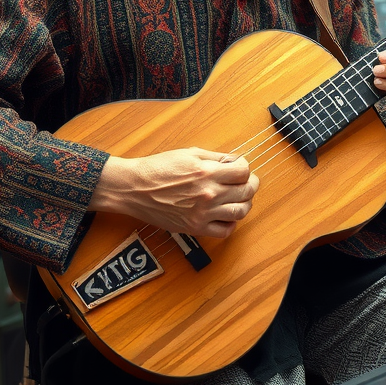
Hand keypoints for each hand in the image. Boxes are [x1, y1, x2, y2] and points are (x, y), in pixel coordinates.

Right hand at [87, 148, 257, 237]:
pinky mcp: (195, 228)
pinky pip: (224, 231)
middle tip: (247, 182)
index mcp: (207, 172)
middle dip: (251, 184)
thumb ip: (215, 158)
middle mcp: (208, 194)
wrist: (134, 188)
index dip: (245, 168)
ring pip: (240, 212)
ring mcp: (202, 213)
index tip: (240, 168)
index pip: (243, 172)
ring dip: (244, 204)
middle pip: (246, 192)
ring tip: (238, 198)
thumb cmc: (158, 168)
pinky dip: (230, 224)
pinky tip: (225, 215)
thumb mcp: (189, 153)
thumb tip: (235, 161)